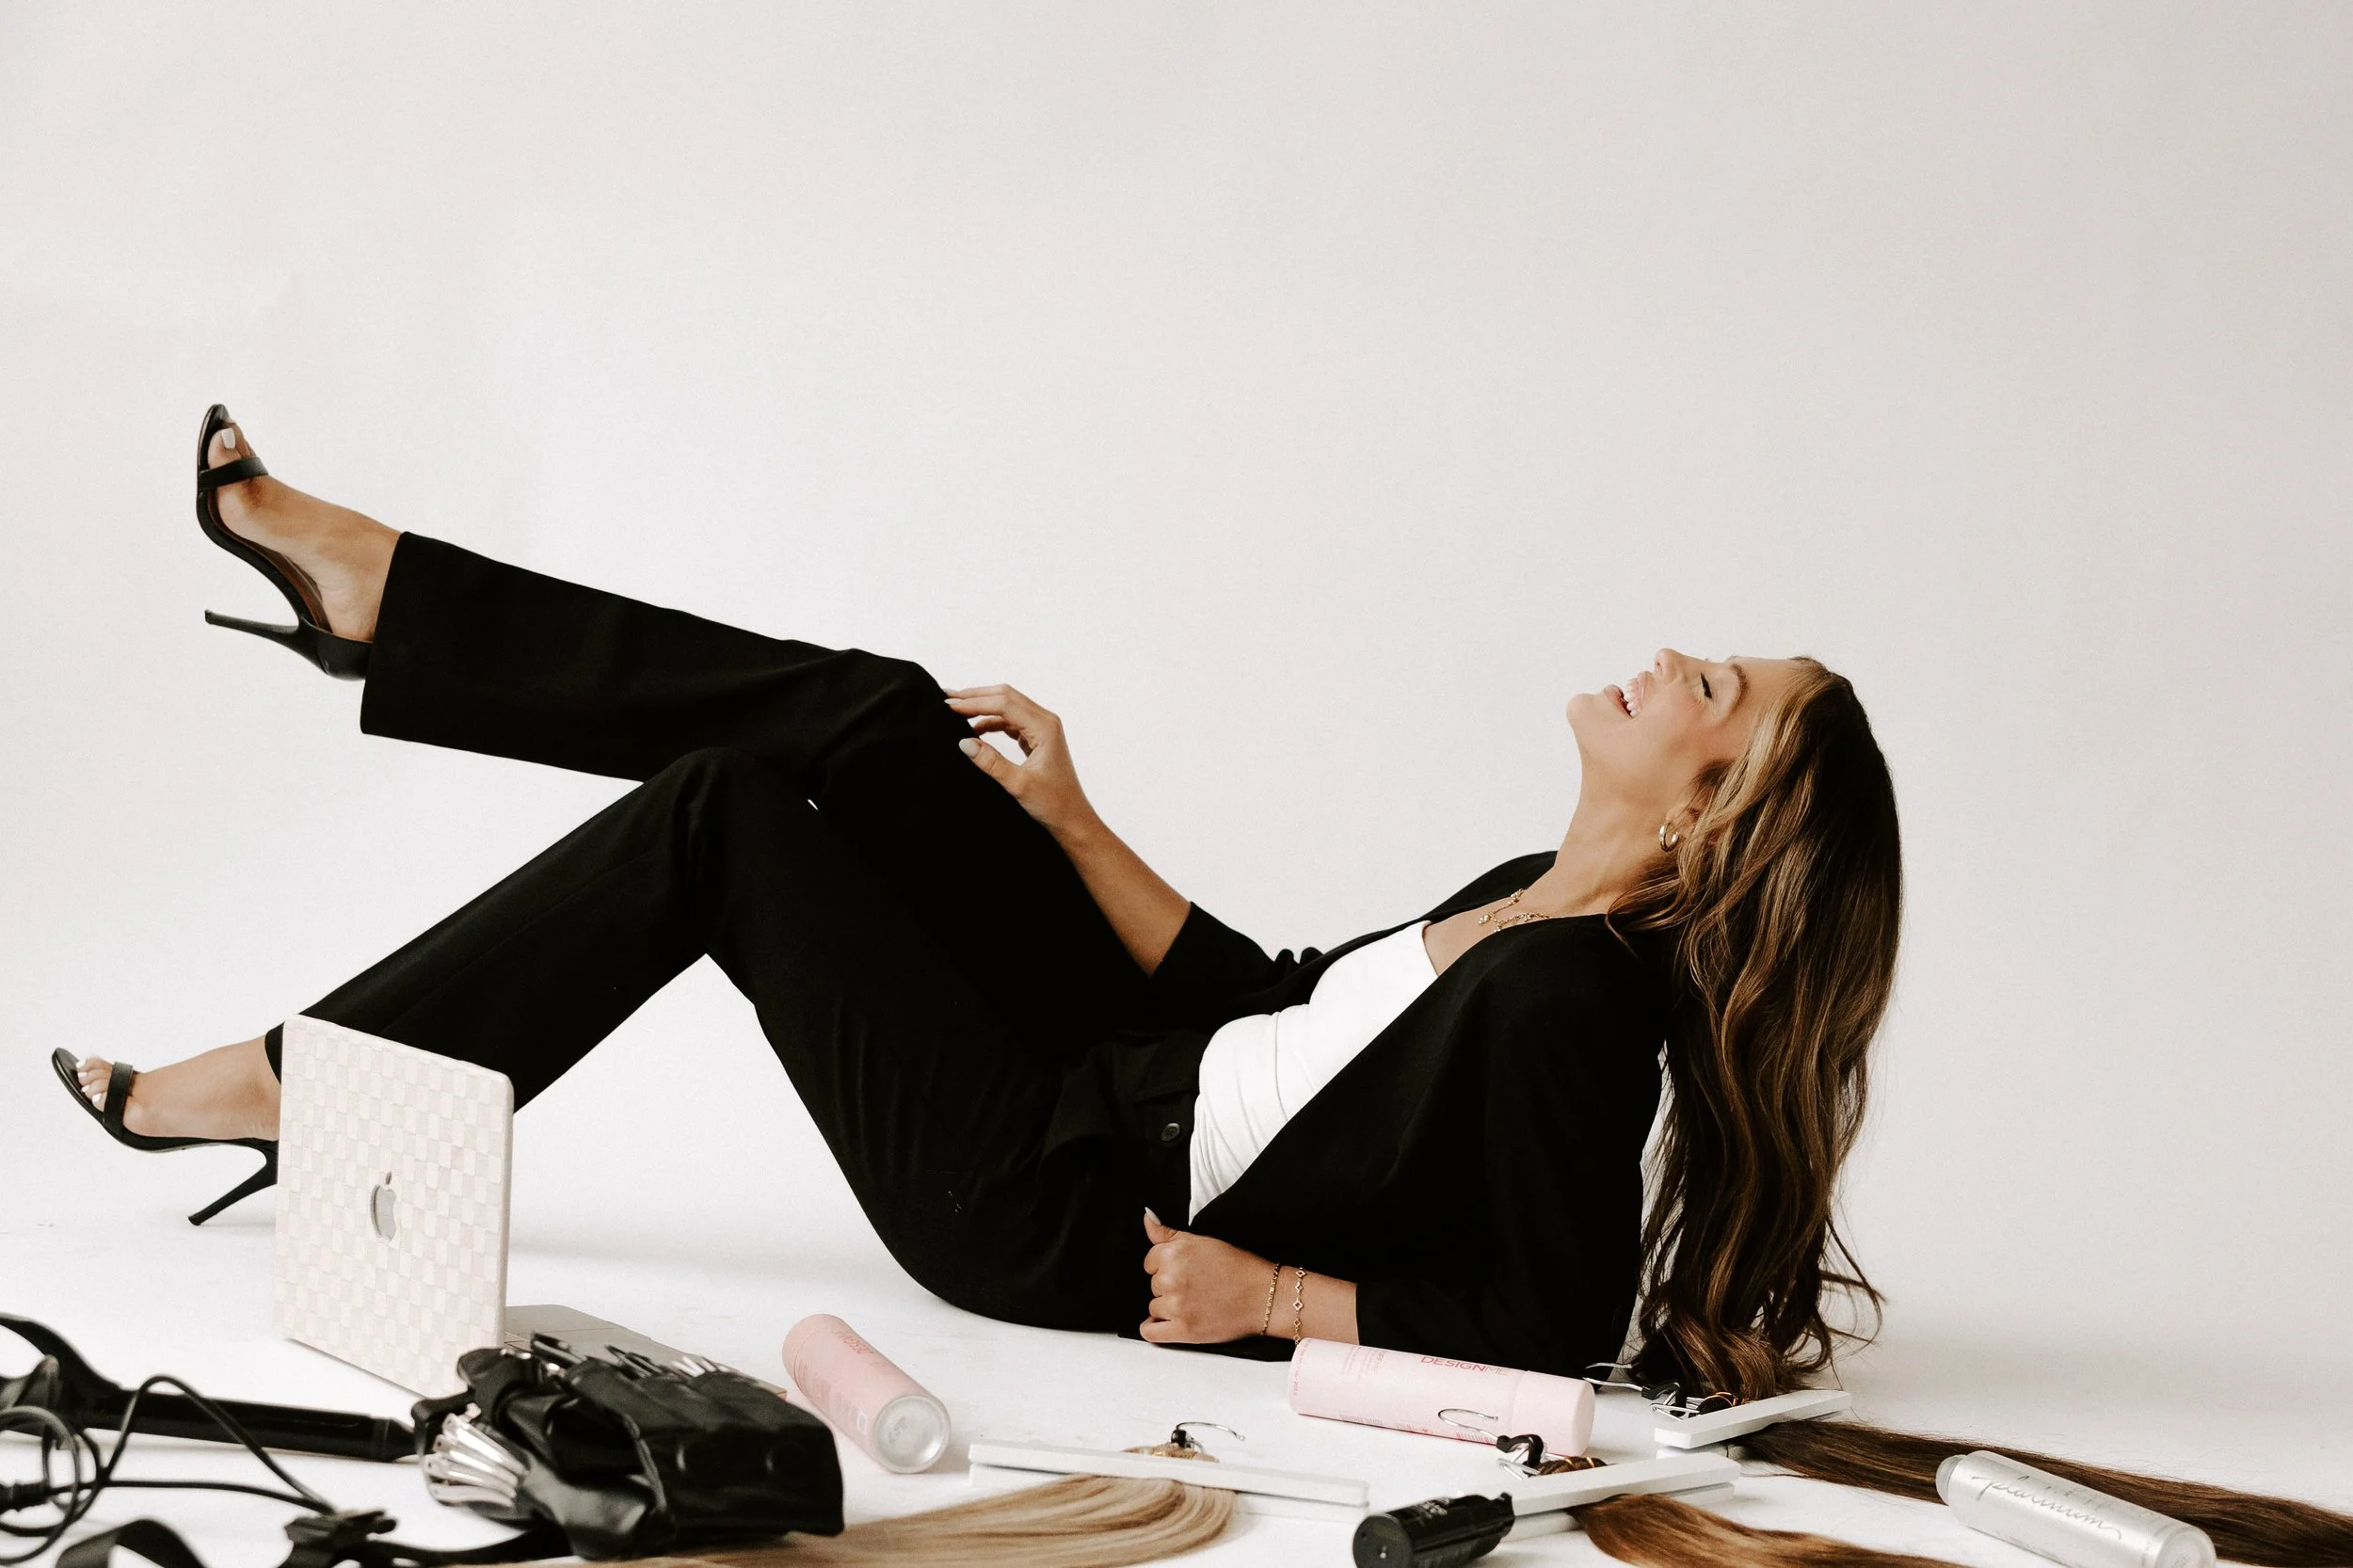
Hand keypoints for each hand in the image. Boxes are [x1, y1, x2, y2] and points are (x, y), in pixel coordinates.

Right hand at [944, 684, 1092, 834]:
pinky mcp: (1036, 738)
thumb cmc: (1054, 803)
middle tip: (947, 698)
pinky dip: (991, 721)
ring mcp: (1042, 728)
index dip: (975, 702)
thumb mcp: (1019, 784)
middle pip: (1006, 697)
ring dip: (982, 706)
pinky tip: (975, 728)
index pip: (1004, 704)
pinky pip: (1010, 721)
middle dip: (976, 696)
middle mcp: (1045, 722)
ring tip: (957, 710)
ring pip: (1007, 706)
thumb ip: (991, 762)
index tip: (949, 705)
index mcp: (1044, 728)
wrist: (1072, 818)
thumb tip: (964, 742)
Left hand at [1140, 1210, 1277, 1343]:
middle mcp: (1171, 1278)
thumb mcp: (1202, 1241)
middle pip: (1153, 1285)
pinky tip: (1169, 1322)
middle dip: (1170, 1286)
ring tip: (1194, 1303)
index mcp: (1174, 1253)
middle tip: (1195, 1287)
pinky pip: (1150, 1332)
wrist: (1264, 1295)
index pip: (1150, 1262)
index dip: (1167, 1266)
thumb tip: (1147, 1219)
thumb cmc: (1237, 1267)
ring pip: (1154, 1307)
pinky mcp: (1183, 1330)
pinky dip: (1154, 1328)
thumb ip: (1168, 1233)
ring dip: (1168, 1308)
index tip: (1184, 1271)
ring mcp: (1176, 1306)